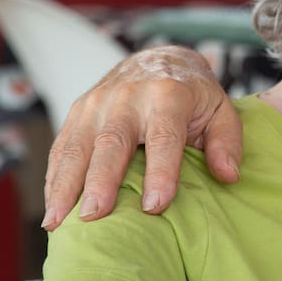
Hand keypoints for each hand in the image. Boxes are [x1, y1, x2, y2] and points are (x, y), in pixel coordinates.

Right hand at [42, 46, 242, 229]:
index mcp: (169, 95)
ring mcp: (97, 102)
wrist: (159, 58)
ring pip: (77, 145)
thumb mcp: (220, 110)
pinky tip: (53, 210)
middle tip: (94, 216)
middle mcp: (128, 96)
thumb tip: (227, 175)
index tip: (154, 206)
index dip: (160, 172)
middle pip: (111, 141)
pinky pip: (61, 147)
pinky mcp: (77, 111)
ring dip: (65, 185)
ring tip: (58, 222)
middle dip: (100, 180)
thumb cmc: (193, 95)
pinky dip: (54, 179)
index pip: (164, 136)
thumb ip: (227, 142)